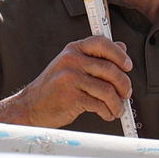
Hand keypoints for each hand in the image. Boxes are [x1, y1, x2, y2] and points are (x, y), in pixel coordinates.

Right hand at [0, 36, 132, 128]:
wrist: (31, 107)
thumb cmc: (54, 88)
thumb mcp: (71, 66)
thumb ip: (95, 57)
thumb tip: (122, 47)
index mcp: (73, 50)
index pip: (102, 43)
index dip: (119, 55)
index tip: (128, 66)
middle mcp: (71, 61)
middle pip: (110, 69)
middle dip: (124, 84)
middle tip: (126, 94)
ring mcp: (70, 79)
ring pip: (107, 89)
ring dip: (117, 103)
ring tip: (117, 109)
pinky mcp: (72, 97)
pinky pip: (99, 104)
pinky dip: (107, 111)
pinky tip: (106, 114)